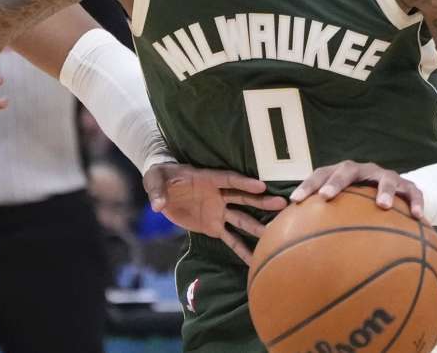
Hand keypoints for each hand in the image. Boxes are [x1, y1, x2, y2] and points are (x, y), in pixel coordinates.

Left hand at [142, 163, 286, 264]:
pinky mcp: (213, 226)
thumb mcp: (155, 180)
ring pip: (241, 219)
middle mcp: (218, 195)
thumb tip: (157, 205)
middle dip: (261, 202)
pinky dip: (241, 250)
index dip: (243, 183)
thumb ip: (157, 191)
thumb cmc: (160, 177)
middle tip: (282, 205)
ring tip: (275, 234)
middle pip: (242, 198)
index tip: (261, 186)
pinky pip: (230, 239)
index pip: (228, 179)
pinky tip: (255, 260)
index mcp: (207, 179)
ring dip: (257, 226)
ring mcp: (218, 211)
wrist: (162, 189)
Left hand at [289, 160, 424, 219]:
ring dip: (384, 190)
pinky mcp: (408, 186)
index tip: (295, 200)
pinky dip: (416, 204)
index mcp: (342, 173)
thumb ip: (322, 222)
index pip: (321, 174)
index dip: (307, 186)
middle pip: (348, 170)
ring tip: (382, 206)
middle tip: (326, 197)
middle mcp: (363, 171)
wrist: (397, 192)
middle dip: (336, 182)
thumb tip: (294, 245)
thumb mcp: (344, 209)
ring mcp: (387, 176)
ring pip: (385, 179)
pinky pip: (414, 193)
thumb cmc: (360, 205)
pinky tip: (418, 218)